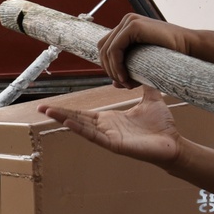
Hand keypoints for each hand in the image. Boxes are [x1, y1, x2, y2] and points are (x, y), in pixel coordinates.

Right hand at [37, 86, 179, 167]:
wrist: (174, 142)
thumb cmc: (162, 125)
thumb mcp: (151, 99)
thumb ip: (145, 86)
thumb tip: (143, 69)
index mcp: (109, 119)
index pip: (82, 113)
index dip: (66, 108)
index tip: (50, 105)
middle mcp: (105, 128)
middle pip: (76, 119)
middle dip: (58, 113)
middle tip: (40, 108)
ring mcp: (108, 137)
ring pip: (81, 127)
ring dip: (64, 119)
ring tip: (48, 112)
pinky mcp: (114, 144)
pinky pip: (94, 136)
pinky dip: (80, 129)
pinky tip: (69, 123)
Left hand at [97, 14, 189, 88]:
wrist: (189, 47)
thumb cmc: (169, 56)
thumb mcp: (143, 65)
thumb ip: (128, 72)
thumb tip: (113, 83)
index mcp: (126, 28)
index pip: (105, 48)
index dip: (108, 66)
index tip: (121, 81)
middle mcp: (126, 21)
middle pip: (103, 49)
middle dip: (109, 69)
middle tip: (123, 83)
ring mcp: (129, 21)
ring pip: (107, 50)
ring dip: (113, 70)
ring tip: (125, 82)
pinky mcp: (133, 25)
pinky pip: (115, 48)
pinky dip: (116, 65)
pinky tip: (124, 76)